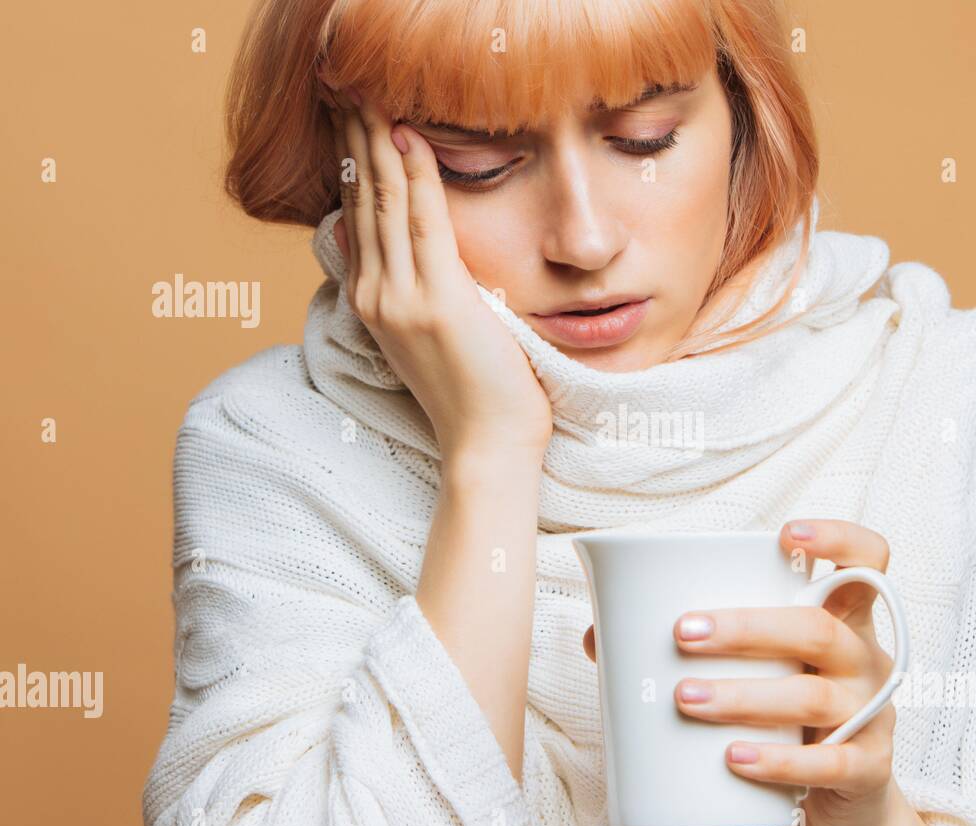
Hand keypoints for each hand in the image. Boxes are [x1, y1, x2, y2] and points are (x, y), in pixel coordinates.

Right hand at [324, 84, 552, 464]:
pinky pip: (424, 223)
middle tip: (350, 91)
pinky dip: (417, 177)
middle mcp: (376, 295)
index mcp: (373, 302)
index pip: (357, 217)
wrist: (485, 444)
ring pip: (384, 204)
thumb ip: (411, 289)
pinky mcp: (437, 302)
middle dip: (355, 141)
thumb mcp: (429, 335)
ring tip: (371, 97)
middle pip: (362, 201)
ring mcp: (401, 299)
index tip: (351, 122)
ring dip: (377, 144)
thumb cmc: (472, 393)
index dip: (352, 165)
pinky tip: (409, 138)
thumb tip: (395, 250)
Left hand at [582, 519, 941, 825]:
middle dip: (747, 627)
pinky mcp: (867, 770)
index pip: (867, 563)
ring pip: (813, 696)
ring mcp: (871, 715)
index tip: (787, 535)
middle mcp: (865, 660)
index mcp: (844, 622)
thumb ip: (697, 650)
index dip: (839, 539)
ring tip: (685, 698)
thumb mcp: (762, 674)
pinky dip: (778, 760)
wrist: (847, 805)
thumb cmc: (791, 721)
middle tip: (683, 632)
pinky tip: (734, 757)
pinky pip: (828, 764)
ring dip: (743, 695)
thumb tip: (602, 635)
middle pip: (819, 628)